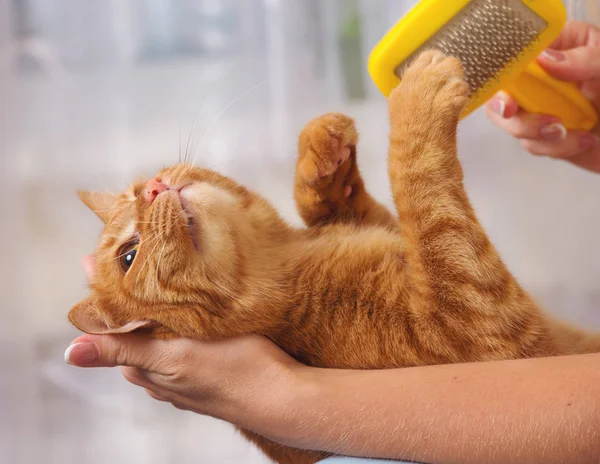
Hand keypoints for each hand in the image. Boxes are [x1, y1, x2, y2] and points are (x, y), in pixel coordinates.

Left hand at [65, 256, 300, 431]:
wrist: (282, 396)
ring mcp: (188, 371)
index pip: (113, 327)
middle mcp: (163, 373)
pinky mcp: (211, 365)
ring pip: (161, 333)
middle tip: (129, 258)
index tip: (96, 260)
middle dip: (128, 297)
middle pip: (135, 328)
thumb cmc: (231, 372)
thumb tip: (70, 353)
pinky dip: (180, 320)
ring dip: (156, 308)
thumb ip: (125, 350)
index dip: (103, 294)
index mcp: (147, 368)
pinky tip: (192, 310)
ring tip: (158, 276)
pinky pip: (184, 339)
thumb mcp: (173, 358)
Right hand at [486, 21, 599, 172]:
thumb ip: (584, 59)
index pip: (514, 55)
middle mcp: (542, 77)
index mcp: (556, 49)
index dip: (501, 75)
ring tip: (567, 132)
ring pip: (512, 123)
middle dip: (509, 111)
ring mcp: (540, 106)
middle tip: (525, 116)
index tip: (506, 94)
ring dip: (536, 133)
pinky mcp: (544, 134)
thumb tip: (545, 59)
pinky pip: (532, 143)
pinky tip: (582, 141)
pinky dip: (554, 147)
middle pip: (500, 93)